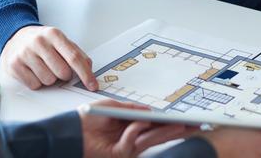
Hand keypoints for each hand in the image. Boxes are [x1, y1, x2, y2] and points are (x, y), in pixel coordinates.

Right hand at [1, 25, 97, 89]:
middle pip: (62, 72)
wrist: (16, 37)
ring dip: (49, 78)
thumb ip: (76, 53)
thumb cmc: (42, 41)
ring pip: (48, 80)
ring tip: (43, 67)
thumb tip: (89, 69)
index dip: (85, 74)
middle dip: (64, 75)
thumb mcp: (60, 41)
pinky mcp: (14, 65)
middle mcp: (39, 42)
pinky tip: (33, 71)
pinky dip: (37, 82)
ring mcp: (25, 53)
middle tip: (57, 67)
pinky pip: (34, 85)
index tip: (93, 85)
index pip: (74, 57)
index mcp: (54, 34)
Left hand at [78, 99, 192, 157]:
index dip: (167, 122)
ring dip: (167, 132)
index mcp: (129, 125)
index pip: (153, 125)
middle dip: (175, 129)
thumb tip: (149, 111)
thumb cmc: (86, 119)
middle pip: (157, 133)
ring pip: (151, 139)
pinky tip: (140, 122)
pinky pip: (133, 140)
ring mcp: (126, 148)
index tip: (183, 119)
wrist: (68, 131)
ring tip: (182, 127)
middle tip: (191, 125)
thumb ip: (130, 109)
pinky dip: (136, 129)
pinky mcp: (119, 154)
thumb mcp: (110, 107)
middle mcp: (130, 137)